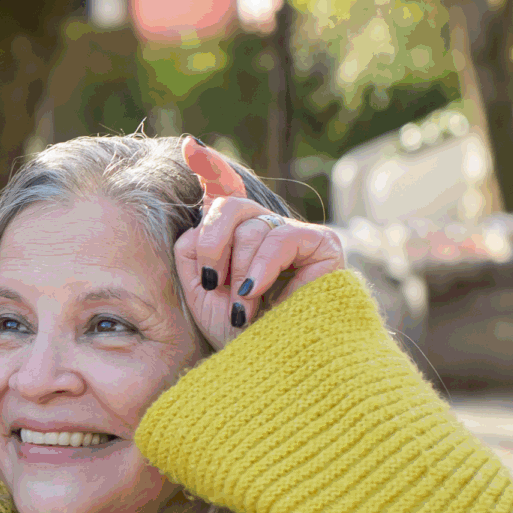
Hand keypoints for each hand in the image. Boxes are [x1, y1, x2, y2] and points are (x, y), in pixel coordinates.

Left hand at [174, 138, 345, 348]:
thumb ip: (193, 246)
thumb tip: (207, 205)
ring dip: (239, 272)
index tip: (190, 146)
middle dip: (212, 243)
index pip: (226, 191)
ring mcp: (295, 235)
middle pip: (229, 205)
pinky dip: (262, 266)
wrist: (273, 366)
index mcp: (236, 238)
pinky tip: (256, 292)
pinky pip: (281, 238)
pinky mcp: (323, 244)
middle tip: (212, 283)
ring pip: (251, 226)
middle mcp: (266, 231)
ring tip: (243, 309)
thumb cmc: (237, 333)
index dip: (211, 167)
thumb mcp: (200, 288)